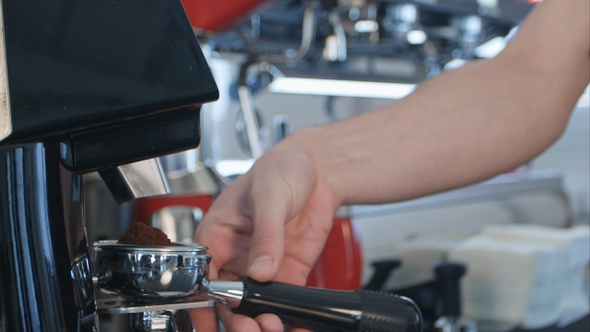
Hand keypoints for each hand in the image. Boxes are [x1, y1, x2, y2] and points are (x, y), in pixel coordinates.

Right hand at [191, 140, 341, 330]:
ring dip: (262, 323)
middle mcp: (236, 256)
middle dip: (237, 322)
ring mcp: (262, 267)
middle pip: (228, 302)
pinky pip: (286, 302)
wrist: (318, 168)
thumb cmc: (281, 168)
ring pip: (255, 308)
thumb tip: (259, 270)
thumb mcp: (269, 197)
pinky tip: (296, 325)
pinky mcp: (288, 272)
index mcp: (217, 236)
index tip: (215, 322)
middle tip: (253, 329)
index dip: (205, 305)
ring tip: (273, 328)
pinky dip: (290, 318)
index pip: (202, 279)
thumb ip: (265, 235)